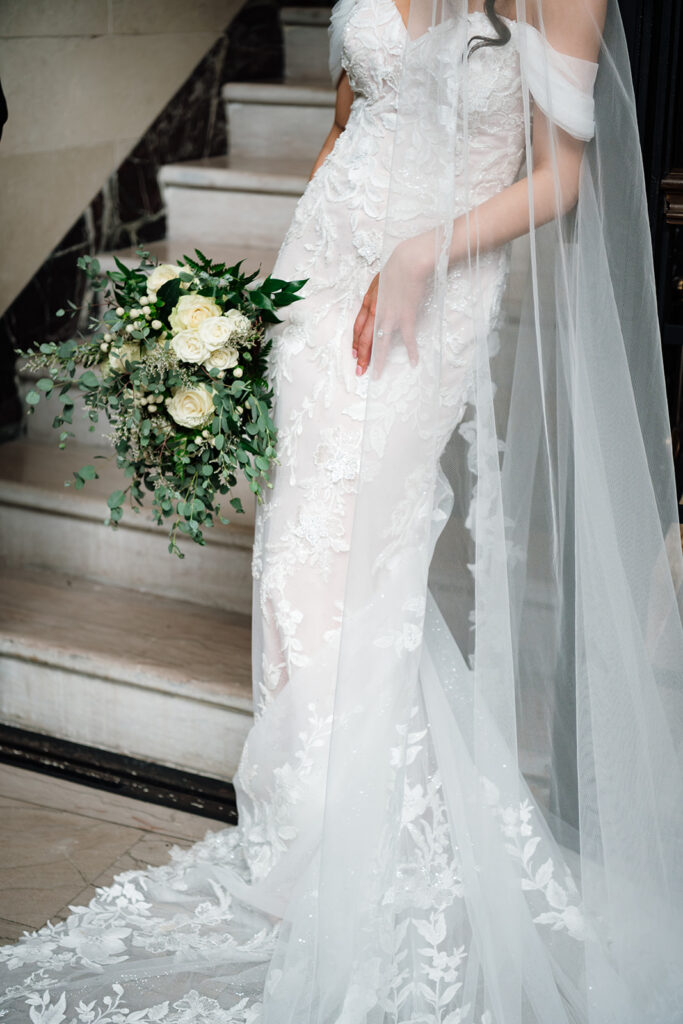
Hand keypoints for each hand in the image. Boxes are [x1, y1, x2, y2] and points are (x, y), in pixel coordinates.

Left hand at [352, 232, 433, 376]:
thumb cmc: (395, 268)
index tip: (354, 354)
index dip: (356, 342)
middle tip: (360, 372)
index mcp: (368, 303)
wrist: (408, 262)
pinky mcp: (406, 318)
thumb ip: (376, 294)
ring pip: (381, 343)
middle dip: (362, 357)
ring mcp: (390, 317)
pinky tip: (413, 362)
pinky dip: (411, 351)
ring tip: (376, 374)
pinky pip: (407, 339)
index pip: (358, 328)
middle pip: (366, 340)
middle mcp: (376, 313)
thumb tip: (376, 301)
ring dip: (377, 360)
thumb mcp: (378, 281)